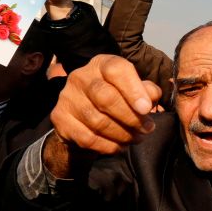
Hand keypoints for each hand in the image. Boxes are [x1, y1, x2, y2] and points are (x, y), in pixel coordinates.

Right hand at [46, 55, 162, 175]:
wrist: (84, 119)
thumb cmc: (117, 99)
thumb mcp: (134, 90)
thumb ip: (146, 91)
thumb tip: (151, 96)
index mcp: (101, 64)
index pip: (116, 70)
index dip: (133, 90)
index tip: (147, 109)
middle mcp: (80, 77)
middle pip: (106, 97)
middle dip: (131, 117)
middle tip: (147, 129)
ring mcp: (67, 98)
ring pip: (97, 121)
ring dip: (123, 134)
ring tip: (136, 138)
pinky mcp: (59, 119)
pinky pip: (87, 138)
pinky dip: (108, 145)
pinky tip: (120, 146)